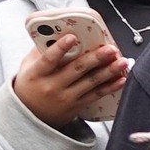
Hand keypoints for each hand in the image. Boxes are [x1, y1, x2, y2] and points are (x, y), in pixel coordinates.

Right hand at [13, 33, 128, 129]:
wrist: (31, 116)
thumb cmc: (30, 86)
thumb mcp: (28, 67)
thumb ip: (40, 52)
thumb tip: (55, 33)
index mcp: (37, 74)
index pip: (49, 59)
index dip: (61, 48)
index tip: (73, 37)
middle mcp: (52, 86)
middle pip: (76, 70)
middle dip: (96, 58)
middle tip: (110, 49)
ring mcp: (66, 98)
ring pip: (90, 82)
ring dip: (109, 71)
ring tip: (121, 62)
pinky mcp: (77, 106)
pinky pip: (96, 95)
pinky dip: (110, 87)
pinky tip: (121, 79)